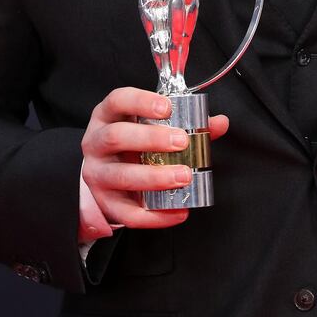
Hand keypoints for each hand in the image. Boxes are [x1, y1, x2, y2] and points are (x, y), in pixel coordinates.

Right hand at [80, 87, 227, 233]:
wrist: (108, 176)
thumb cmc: (134, 144)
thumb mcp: (153, 126)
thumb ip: (187, 122)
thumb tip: (219, 123)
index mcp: (109, 116)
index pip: (118, 100)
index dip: (141, 101)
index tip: (167, 107)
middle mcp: (97, 142)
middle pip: (116, 136)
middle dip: (151, 139)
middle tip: (182, 142)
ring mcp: (97, 174)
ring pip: (121, 175)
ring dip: (155, 177)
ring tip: (184, 176)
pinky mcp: (105, 203)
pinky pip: (128, 213)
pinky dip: (155, 216)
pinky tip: (178, 210)